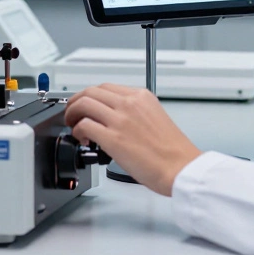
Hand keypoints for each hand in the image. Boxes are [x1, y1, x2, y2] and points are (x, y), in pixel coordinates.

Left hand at [64, 84, 201, 195]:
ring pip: (83, 104)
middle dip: (76, 102)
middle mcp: (130, 103)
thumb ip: (135, 112)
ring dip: (72, 114)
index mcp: (141, 96)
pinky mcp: (113, 138)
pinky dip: (77, 131)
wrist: (181, 167)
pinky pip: (84, 126)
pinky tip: (82, 140)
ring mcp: (120, 119)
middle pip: (91, 91)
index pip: (106, 87)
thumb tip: (116, 119)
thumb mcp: (156, 117)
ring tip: (73, 126)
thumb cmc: (172, 150)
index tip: (86, 106)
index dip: (90, 96)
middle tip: (73, 114)